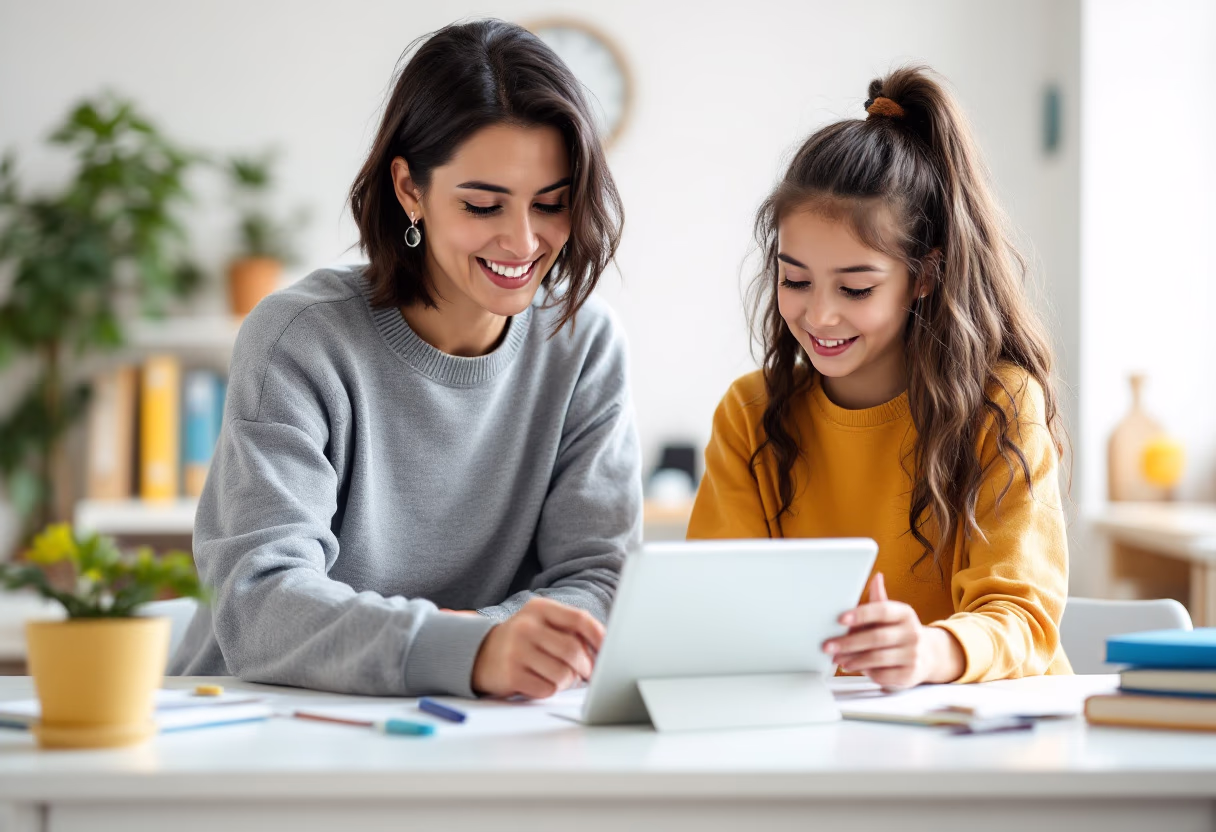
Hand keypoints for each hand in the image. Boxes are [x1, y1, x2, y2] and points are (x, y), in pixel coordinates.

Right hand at [471, 597, 603, 698]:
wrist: (479, 652)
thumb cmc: (523, 639)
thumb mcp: (542, 623)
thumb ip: (571, 630)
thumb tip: (605, 650)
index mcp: (539, 609)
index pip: (579, 619)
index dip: (599, 637)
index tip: (610, 650)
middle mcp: (526, 626)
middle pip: (573, 651)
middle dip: (585, 667)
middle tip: (585, 672)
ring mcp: (516, 651)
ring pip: (562, 673)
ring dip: (568, 680)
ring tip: (561, 677)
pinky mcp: (510, 675)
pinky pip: (546, 689)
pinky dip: (550, 690)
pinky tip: (541, 682)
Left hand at [822, 572, 964, 688]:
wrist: (926, 655)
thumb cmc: (899, 632)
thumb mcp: (891, 614)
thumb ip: (878, 599)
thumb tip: (876, 577)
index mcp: (904, 613)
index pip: (882, 610)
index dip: (860, 614)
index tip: (840, 619)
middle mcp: (912, 633)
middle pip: (876, 637)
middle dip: (848, 643)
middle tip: (829, 646)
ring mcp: (913, 654)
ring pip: (877, 658)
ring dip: (854, 660)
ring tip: (838, 659)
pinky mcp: (910, 674)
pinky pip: (883, 675)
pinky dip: (867, 672)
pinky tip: (857, 668)